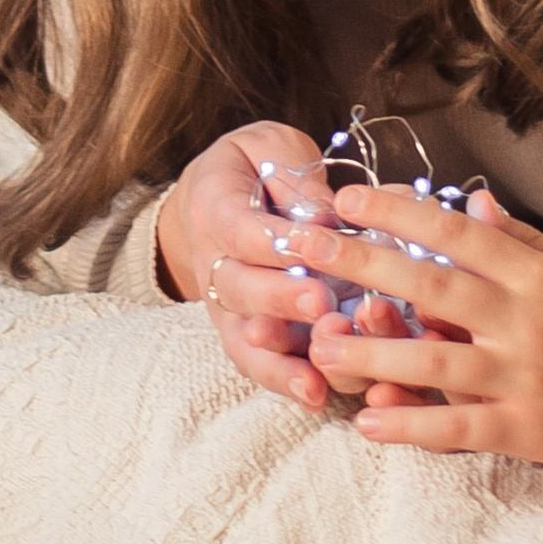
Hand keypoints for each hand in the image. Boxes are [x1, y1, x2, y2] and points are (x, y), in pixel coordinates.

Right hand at [154, 123, 417, 414]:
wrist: (212, 199)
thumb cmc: (255, 167)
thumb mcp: (271, 147)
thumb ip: (295, 175)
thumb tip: (330, 213)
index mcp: (216, 209)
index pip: (242, 230)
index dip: (276, 240)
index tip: (314, 242)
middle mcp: (214, 267)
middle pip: (243, 291)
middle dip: (281, 299)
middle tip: (319, 302)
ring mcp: (228, 309)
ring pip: (247, 342)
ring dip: (282, 358)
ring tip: (316, 374)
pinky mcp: (246, 338)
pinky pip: (260, 366)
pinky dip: (285, 383)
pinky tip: (317, 396)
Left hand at [214, 181, 542, 473]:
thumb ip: (524, 242)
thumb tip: (472, 200)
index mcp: (540, 276)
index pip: (454, 232)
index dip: (396, 211)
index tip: (347, 197)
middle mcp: (529, 320)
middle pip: (429, 285)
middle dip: (359, 262)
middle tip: (302, 246)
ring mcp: (529, 377)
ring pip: (434, 361)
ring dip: (370, 353)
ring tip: (317, 345)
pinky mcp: (532, 430)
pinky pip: (461, 429)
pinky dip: (414, 428)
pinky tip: (370, 425)